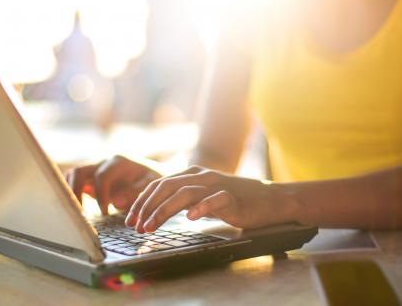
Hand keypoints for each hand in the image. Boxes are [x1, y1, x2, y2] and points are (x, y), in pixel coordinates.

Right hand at [65, 155, 160, 214]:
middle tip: (80, 213)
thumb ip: (134, 192)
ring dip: (70, 192)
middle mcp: (103, 163)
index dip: (101, 196)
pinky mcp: (90, 177)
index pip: (101, 176)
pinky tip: (76, 209)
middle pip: (79, 172)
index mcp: (118, 162)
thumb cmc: (150, 179)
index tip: (105, 213)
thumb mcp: (149, 184)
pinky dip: (71, 192)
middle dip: (76, 193)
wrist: (150, 173)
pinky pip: (74, 181)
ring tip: (75, 212)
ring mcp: (95, 168)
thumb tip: (116, 202)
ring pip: (72, 175)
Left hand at [124, 165, 280, 232]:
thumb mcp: (203, 198)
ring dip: (164, 210)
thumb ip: (183, 200)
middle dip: (147, 207)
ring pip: (185, 193)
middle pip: (167, 187)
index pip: (159, 184)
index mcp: (192, 175)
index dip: (142, 201)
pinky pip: (215, 200)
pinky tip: (191, 218)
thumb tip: (156, 211)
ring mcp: (217, 185)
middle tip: (136, 226)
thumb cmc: (235, 201)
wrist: (270, 200)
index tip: (130, 219)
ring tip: (151, 227)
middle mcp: (202, 176)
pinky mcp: (233, 197)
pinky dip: (201, 208)